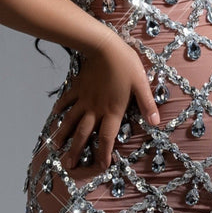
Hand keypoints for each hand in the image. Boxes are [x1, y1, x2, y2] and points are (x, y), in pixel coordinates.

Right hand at [53, 33, 161, 170]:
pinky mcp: (77, 87)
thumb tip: (156, 122)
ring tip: (56, 147)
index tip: (100, 166)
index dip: (104, 154)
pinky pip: (66, 101)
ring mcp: (84, 99)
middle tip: (69, 165)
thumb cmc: (125, 64)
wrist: (103, 45)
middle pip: (83, 134)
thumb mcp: (141, 83)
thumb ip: (147, 104)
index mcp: (112, 111)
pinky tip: (55, 115)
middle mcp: (95, 109)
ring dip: (63, 135)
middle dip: (76, 151)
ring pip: (71, 121)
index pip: (107, 138)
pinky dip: (60, 108)